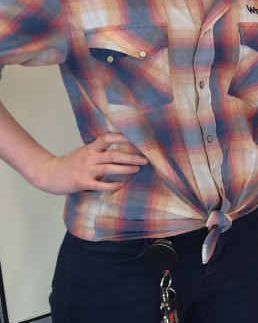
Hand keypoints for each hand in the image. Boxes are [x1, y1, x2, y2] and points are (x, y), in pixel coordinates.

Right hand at [30, 132, 146, 193]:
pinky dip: (112, 184)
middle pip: (113, 154)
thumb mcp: (83, 153)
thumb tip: (119, 150)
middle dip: (131, 156)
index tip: (136, 138)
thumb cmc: (68, 164)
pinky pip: (100, 184)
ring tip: (137, 169)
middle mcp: (89, 157)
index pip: (107, 138)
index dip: (122, 137)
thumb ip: (98, 151)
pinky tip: (121, 184)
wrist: (48, 174)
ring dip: (125, 168)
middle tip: (145, 159)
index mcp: (89, 148)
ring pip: (109, 168)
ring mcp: (86, 170)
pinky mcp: (82, 182)